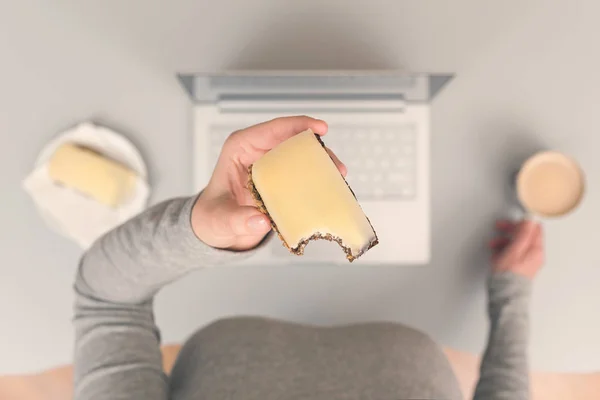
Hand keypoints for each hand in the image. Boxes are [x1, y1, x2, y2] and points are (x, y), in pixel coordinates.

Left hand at [191, 116, 346, 250]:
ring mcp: (272, 165)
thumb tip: (261, 222)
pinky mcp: (281, 180)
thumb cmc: (212, 217)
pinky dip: (317, 179)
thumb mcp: (220, 220)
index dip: (298, 125)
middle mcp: (259, 151)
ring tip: (339, 177)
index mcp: (241, 148)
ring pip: (302, 157)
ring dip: (322, 165)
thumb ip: (237, 220)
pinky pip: (303, 174)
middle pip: (293, 141)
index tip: (320, 129)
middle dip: (318, 149)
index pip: (272, 130)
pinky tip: (331, 188)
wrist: (217, 229)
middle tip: (336, 166)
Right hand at [488, 220, 543, 278]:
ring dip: (504, 241)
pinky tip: (497, 253)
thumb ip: (523, 233)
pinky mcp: (519, 267)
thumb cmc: (510, 274)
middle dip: (510, 231)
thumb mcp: (515, 249)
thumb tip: (530, 219)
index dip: (521, 223)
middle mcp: (534, 255)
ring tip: (494, 244)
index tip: (511, 223)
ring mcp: (527, 261)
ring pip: (517, 244)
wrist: (505, 293)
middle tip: (500, 227)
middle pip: (524, 236)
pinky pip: (513, 253)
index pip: (534, 229)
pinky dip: (504, 250)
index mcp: (536, 250)